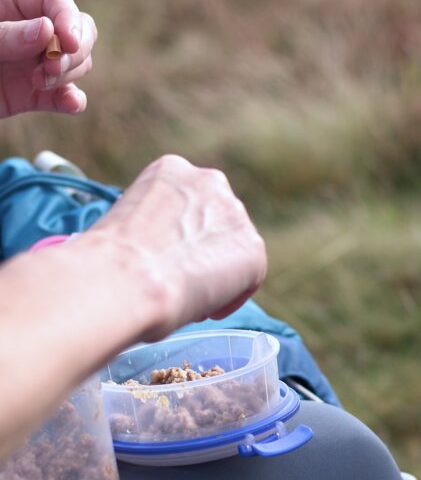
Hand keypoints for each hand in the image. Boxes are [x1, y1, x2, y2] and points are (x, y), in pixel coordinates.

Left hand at [0, 0, 97, 118]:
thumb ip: (6, 34)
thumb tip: (48, 29)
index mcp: (11, 3)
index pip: (56, 1)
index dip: (68, 19)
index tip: (68, 42)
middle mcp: (30, 32)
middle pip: (79, 32)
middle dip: (75, 51)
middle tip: (52, 67)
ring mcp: (33, 64)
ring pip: (77, 65)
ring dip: (68, 75)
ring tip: (37, 82)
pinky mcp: (32, 95)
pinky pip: (64, 97)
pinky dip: (72, 101)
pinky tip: (71, 103)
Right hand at [84, 155, 267, 339]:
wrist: (124, 278)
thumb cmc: (107, 261)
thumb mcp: (124, 222)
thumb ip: (153, 226)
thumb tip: (158, 254)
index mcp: (171, 169)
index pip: (187, 201)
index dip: (177, 233)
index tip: (164, 257)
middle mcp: (210, 182)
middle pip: (215, 222)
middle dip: (201, 250)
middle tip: (180, 280)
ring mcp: (236, 215)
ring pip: (233, 249)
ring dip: (216, 273)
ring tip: (189, 298)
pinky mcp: (253, 250)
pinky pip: (247, 279)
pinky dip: (228, 297)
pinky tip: (204, 310)